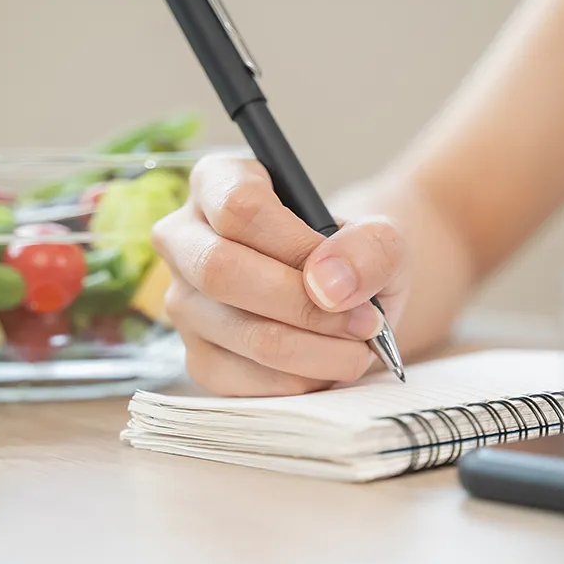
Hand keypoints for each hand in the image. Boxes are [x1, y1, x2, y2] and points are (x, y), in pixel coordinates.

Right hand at [151, 154, 409, 396]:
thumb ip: (369, 247)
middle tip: (366, 321)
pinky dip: (302, 380)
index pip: (239, 206)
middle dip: (304, 306)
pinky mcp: (198, 360)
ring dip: (316, 350)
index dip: (295, 245)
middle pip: (222, 271)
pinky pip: (247, 381)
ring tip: (359, 345)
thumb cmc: (351, 255)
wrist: (345, 297)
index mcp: (218, 182)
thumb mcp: (379, 237)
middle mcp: (184, 240)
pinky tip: (329, 364)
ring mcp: (185, 304)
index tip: (342, 273)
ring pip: (242, 333)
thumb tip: (328, 284)